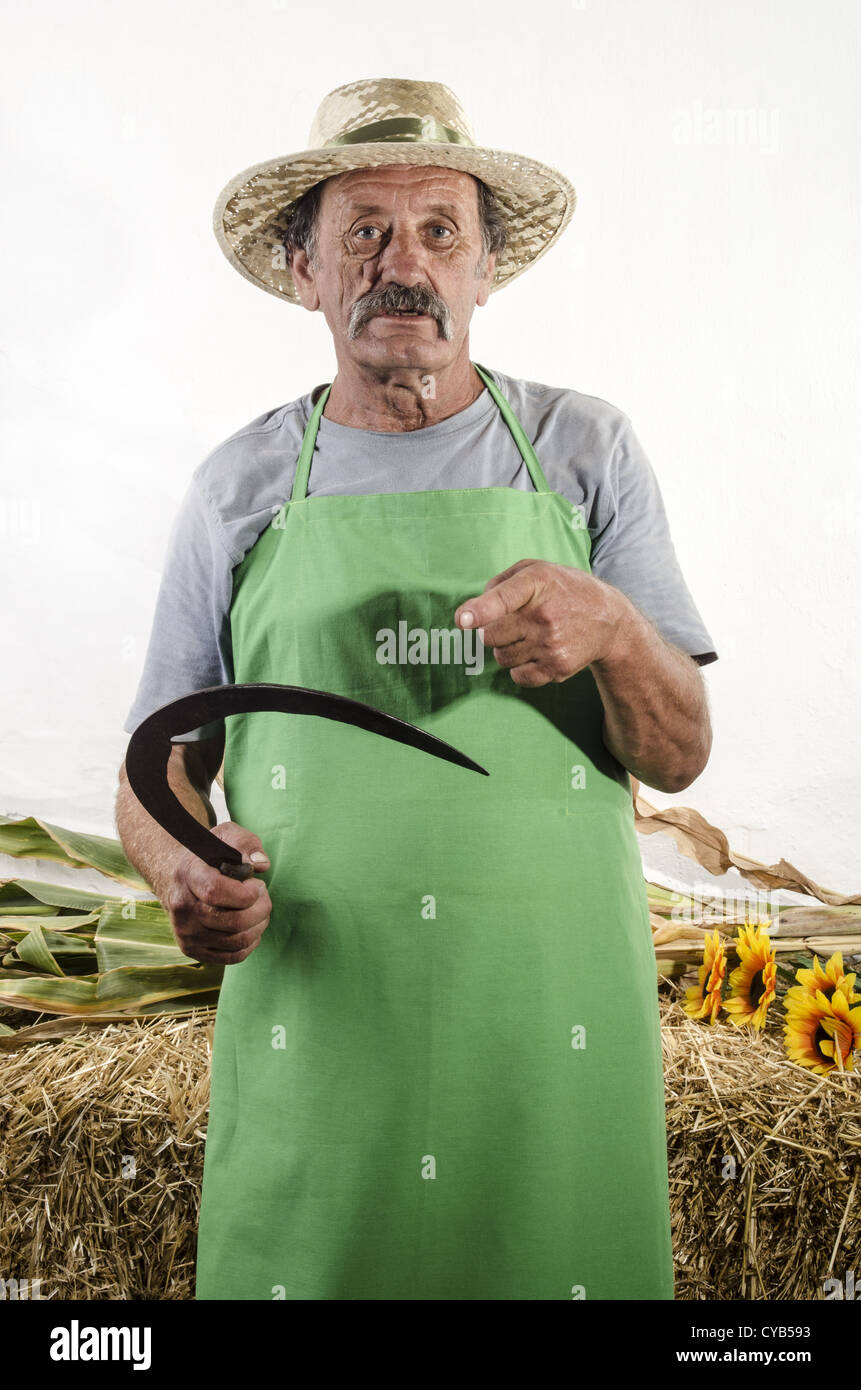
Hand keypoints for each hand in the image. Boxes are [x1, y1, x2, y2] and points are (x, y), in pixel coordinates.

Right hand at [165, 821, 271, 964]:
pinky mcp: (192, 949)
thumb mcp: (226, 836)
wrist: (179, 880)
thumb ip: (246, 844)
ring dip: (259, 925)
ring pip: (236, 941)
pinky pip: (233, 956)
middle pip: (232, 922)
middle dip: (261, 909)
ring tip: (260, 909)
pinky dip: (251, 943)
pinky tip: (252, 926)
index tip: (257, 884)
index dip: (246, 893)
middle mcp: (181, 907)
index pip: (216, 891)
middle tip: (264, 895)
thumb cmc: (210, 856)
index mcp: (187, 876)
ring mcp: (185, 932)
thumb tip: (261, 865)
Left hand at [454, 559, 630, 687]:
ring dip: (507, 649)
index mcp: (537, 582)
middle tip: (514, 623)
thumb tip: (473, 612)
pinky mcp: (558, 668)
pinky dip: (520, 668)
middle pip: (490, 636)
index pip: (504, 598)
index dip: (480, 610)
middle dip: (493, 631)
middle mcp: (545, 614)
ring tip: (530, 635)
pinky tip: (537, 652)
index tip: (463, 620)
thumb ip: (500, 582)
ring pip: (501, 657)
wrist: (609, 620)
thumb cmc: (563, 590)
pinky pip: (517, 676)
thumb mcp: (537, 569)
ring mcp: (552, 644)